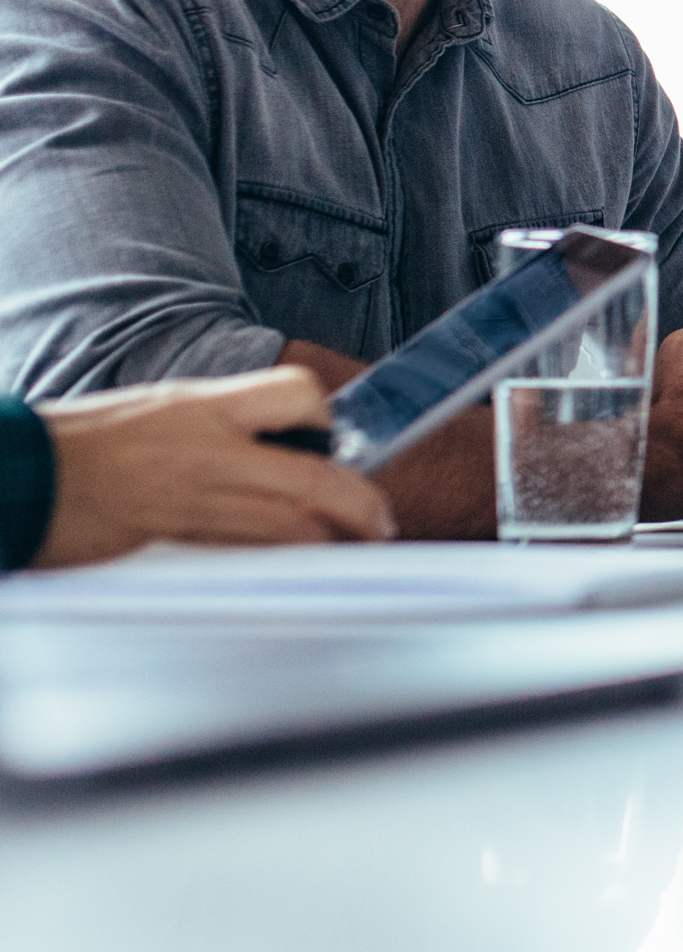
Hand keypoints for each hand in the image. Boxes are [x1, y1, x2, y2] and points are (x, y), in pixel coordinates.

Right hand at [32, 367, 394, 567]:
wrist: (23, 475)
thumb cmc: (85, 443)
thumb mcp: (162, 408)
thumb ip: (221, 423)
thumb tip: (274, 440)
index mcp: (207, 404)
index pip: (298, 393)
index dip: (328, 417)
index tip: (338, 439)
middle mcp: (210, 447)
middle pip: (313, 475)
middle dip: (359, 502)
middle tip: (379, 519)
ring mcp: (195, 495)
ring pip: (288, 524)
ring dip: (330, 538)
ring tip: (354, 544)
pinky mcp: (175, 536)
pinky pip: (247, 548)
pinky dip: (281, 554)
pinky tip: (298, 558)